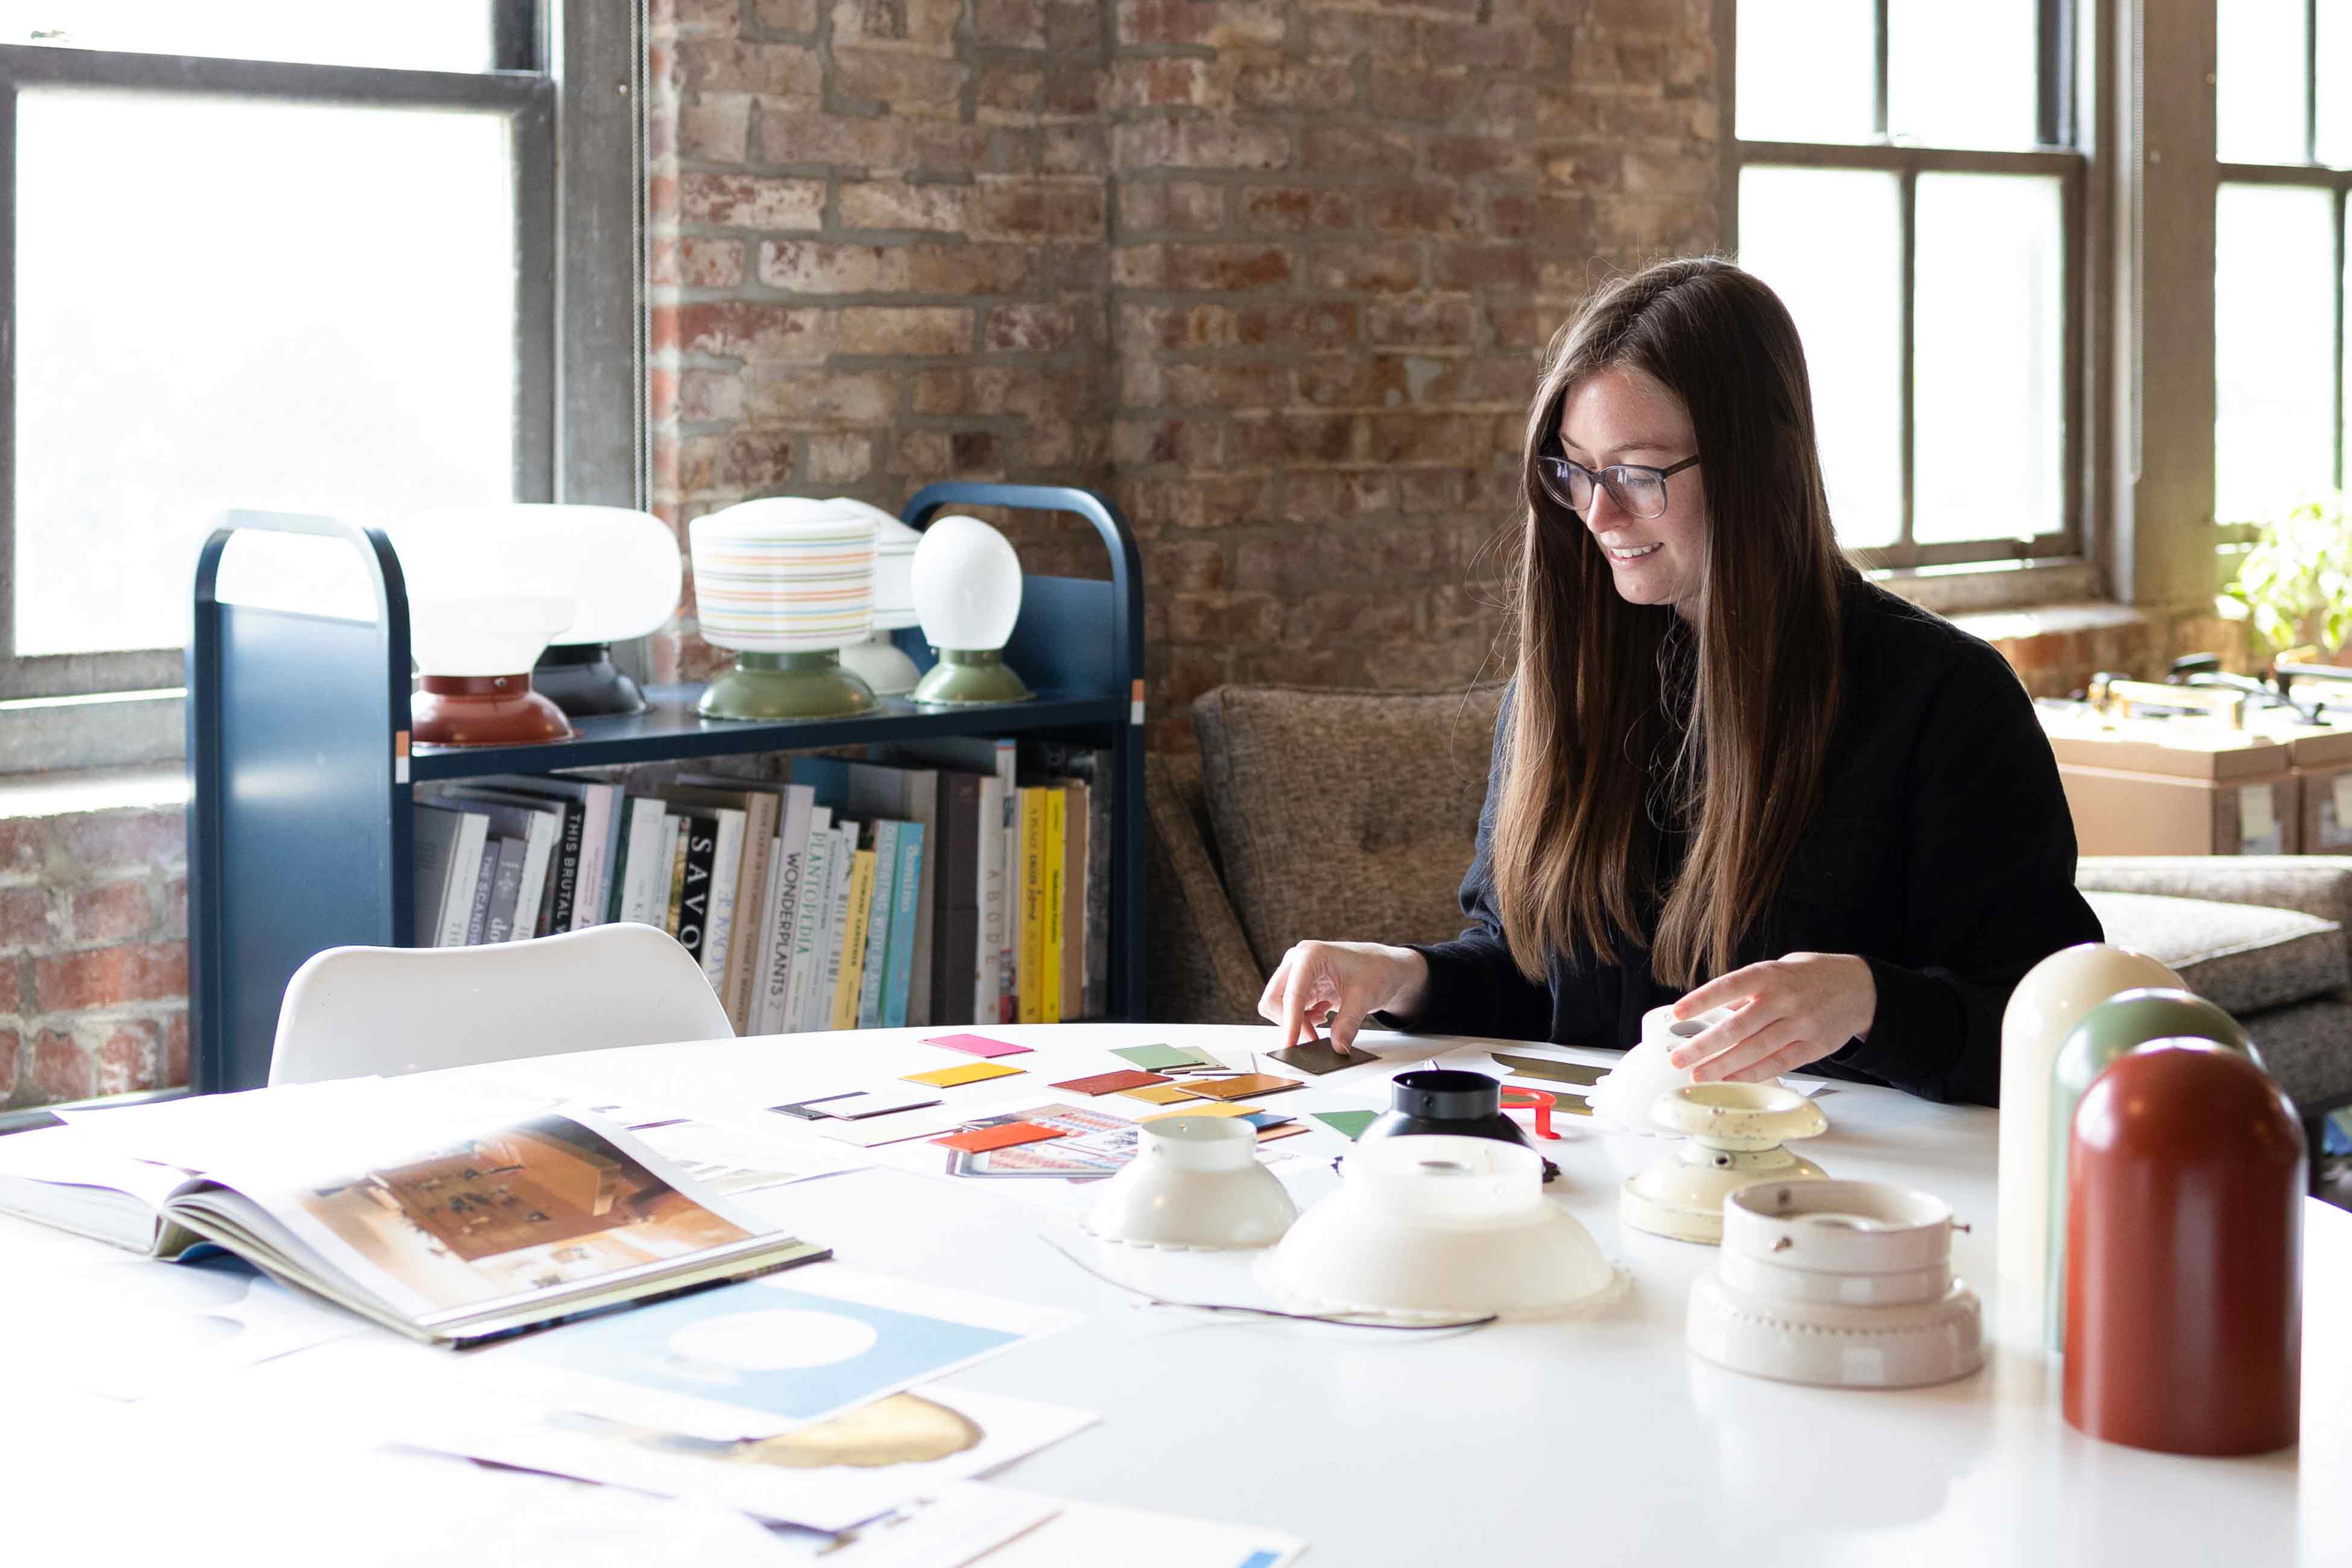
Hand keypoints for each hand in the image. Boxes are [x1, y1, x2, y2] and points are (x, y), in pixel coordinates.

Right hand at [1258, 941, 1428, 1051]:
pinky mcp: (1299, 984)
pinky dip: (1301, 1019)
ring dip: (1296, 1021)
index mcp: (1311, 955)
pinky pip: (1288, 1008)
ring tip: (1323, 1020)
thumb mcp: (1364, 997)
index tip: (1291, 1044)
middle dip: (1290, 1022)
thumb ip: (1348, 1023)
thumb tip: (1338, 1048)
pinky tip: (1322, 1014)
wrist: (1382, 967)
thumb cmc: (1375, 970)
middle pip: (1274, 999)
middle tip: (1313, 1038)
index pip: (1292, 993)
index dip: (1290, 1021)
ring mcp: (1296, 972)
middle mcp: (1297, 960)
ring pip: (1278, 1006)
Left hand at [1667, 952, 1876, 1083]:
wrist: (1862, 988)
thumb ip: (1750, 990)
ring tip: (1699, 1075)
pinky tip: (1732, 1081)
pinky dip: (1753, 1074)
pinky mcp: (1815, 1046)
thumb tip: (1718, 1011)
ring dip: (1724, 1066)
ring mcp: (1802, 1024)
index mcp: (1772, 975)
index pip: (1730, 986)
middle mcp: (1785, 1000)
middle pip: (1739, 1026)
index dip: (1702, 1000)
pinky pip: (1779, 1063)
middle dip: (1705, 1045)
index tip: (1678, 1013)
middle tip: (1679, 1058)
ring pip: (1757, 1049)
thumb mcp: (1780, 970)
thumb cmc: (1811, 977)